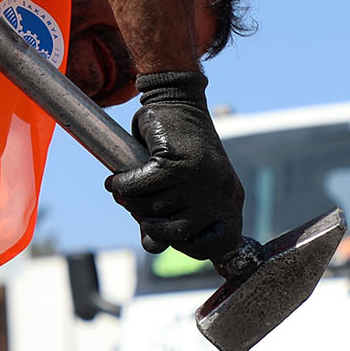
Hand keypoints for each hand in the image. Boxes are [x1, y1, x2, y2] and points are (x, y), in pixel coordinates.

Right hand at [103, 70, 245, 262]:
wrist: (178, 103)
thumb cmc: (177, 153)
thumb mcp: (178, 192)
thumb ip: (166, 223)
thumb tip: (152, 247)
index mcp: (231, 202)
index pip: (219, 245)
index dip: (189, 245)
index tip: (168, 231)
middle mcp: (222, 192)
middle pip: (177, 232)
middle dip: (149, 220)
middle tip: (138, 202)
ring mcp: (200, 178)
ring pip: (153, 210)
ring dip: (131, 200)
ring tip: (128, 186)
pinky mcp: (176, 162)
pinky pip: (138, 188)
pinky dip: (122, 184)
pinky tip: (118, 178)